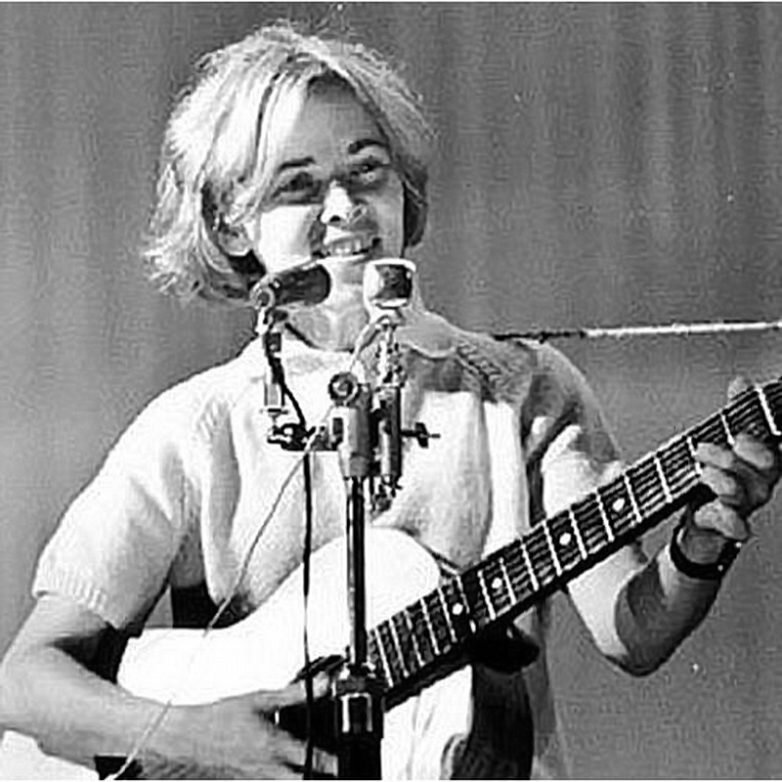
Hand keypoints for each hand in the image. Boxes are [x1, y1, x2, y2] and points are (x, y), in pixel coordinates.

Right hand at [145, 676, 334, 778]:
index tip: (344, 763)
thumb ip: (293, 694)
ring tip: (315, 772)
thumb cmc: (220, 717)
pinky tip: (284, 772)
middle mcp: (267, 768)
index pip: (310, 759)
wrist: (187, 737)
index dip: (331, 763)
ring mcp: (257, 779)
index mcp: (273, 744)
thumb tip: (323, 684)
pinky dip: (281, 779)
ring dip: (300, 778)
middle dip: (320, 777)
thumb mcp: (260, 698)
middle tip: (336, 770)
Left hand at [685, 377, 781, 559]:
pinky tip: (717, 510)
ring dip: (725, 478)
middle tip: (720, 444)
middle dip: (747, 452)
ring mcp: (744, 506)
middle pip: (768, 467)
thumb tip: (741, 382)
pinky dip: (728, 519)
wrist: (696, 525)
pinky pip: (734, 525)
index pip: (776, 444)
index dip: (771, 430)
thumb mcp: (720, 441)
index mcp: (760, 461)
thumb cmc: (713, 479)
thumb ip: (734, 414)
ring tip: (703, 469)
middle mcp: (759, 484)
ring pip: (750, 492)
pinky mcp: (724, 526)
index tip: (748, 426)